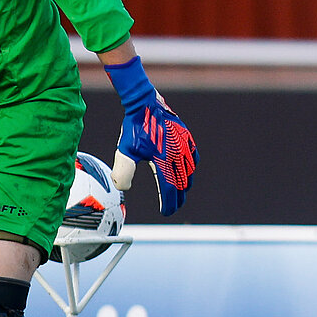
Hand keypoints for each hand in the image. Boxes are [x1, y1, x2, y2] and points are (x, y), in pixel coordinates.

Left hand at [104, 57, 197, 214]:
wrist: (145, 104)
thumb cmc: (134, 129)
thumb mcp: (124, 152)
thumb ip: (122, 173)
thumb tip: (123, 188)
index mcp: (163, 161)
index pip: (169, 190)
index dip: (169, 203)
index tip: (166, 212)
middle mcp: (177, 155)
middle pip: (182, 184)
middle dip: (179, 198)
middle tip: (174, 206)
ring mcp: (184, 146)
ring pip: (190, 171)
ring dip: (186, 184)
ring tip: (181, 191)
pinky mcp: (186, 137)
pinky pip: (193, 157)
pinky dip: (191, 167)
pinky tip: (188, 170)